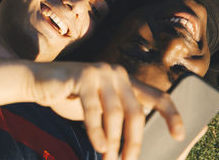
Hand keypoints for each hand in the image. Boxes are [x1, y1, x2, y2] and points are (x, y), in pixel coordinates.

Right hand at [29, 61, 184, 159]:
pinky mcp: (84, 76)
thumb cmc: (69, 96)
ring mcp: (101, 72)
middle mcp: (117, 73)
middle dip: (134, 142)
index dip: (172, 116)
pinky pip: (94, 110)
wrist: (39, 81)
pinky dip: (97, 132)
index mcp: (125, 80)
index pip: (157, 96)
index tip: (179, 136)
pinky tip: (100, 146)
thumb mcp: (99, 106)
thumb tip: (133, 146)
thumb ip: (115, 116)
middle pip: (135, 112)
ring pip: (115, 113)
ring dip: (114, 141)